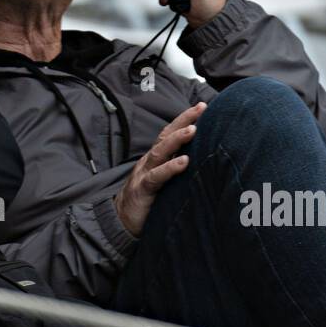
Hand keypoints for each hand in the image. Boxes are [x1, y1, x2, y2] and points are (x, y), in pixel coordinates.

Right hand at [114, 102, 205, 236]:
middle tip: (200, 109)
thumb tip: (203, 160)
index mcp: (156, 158)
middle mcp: (150, 161)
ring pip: (160, 152)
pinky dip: (170, 168)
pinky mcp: (142, 190)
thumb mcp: (164, 180)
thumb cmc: (148, 199)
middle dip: (183, 120)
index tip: (202, 106)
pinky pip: (156, 176)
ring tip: (193, 130)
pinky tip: (184, 162)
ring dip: (177, 139)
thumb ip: (176, 169)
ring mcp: (144, 173)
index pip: (170, 133)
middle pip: (165, 136)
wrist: (121, 220)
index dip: (185, 119)